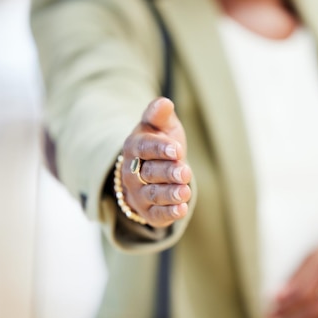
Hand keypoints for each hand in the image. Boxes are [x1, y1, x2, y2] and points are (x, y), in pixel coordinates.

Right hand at [120, 97, 191, 227]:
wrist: (149, 170)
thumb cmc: (159, 143)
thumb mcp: (160, 126)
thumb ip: (159, 115)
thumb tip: (165, 102)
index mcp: (134, 147)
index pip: (144, 148)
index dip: (160, 149)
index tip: (176, 150)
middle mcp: (132, 172)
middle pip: (149, 173)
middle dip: (167, 173)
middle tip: (184, 171)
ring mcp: (139, 194)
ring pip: (153, 194)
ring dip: (169, 194)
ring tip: (185, 191)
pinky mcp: (149, 212)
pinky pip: (157, 214)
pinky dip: (169, 213)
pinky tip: (182, 209)